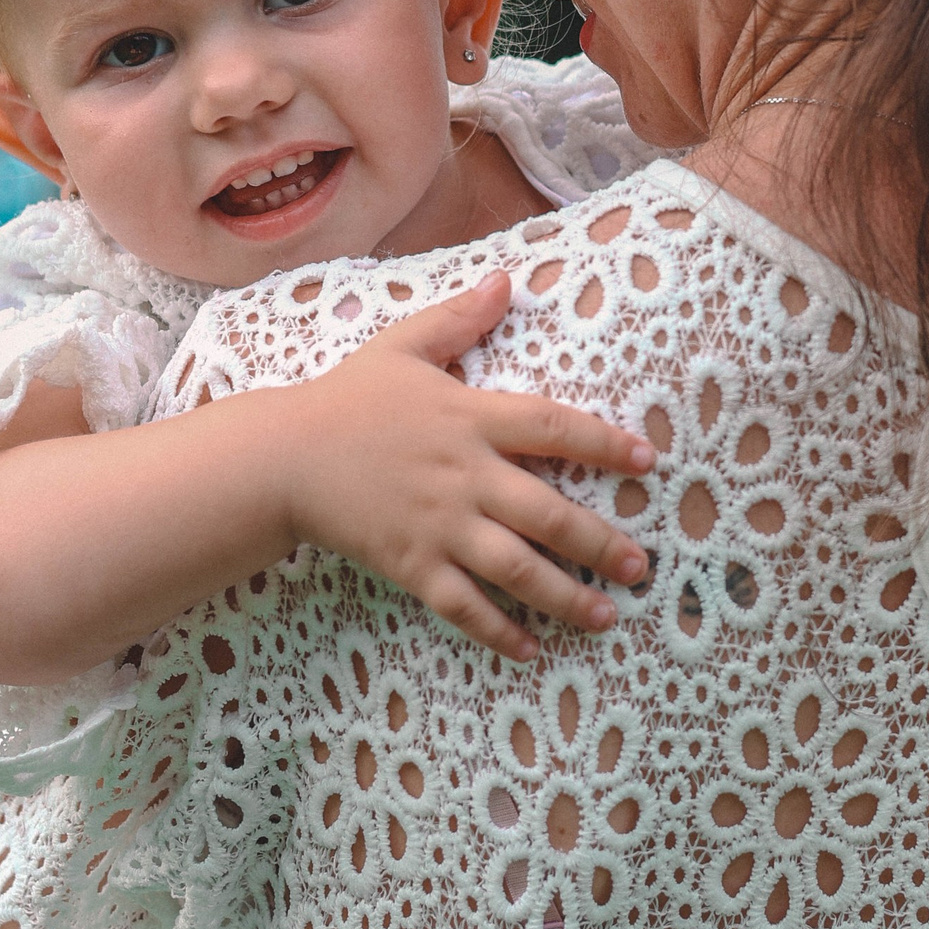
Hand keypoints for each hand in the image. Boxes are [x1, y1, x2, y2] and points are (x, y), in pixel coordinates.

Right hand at [286, 270, 655, 664]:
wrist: (281, 457)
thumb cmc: (346, 399)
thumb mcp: (403, 345)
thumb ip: (459, 318)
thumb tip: (506, 280)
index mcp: (469, 417)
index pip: (554, 427)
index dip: (605, 444)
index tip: (647, 462)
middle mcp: (464, 475)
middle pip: (548, 512)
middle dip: (599, 542)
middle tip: (639, 565)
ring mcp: (439, 524)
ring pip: (515, 569)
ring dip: (565, 596)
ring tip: (606, 616)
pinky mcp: (410, 564)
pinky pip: (463, 605)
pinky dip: (498, 630)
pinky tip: (531, 649)